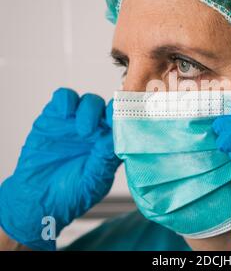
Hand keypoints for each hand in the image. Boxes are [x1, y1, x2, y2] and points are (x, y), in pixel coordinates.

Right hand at [0, 88, 120, 249]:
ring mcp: (76, 122)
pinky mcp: (54, 117)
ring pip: (90, 101)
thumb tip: (117, 136)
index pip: (124, 124)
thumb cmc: (70, 194)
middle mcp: (97, 131)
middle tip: (94, 132)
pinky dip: (66, 100)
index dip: (125, 119)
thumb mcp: (93, 181)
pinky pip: (64, 98)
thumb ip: (105, 159)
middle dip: (106, 114)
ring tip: (82, 131)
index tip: (122, 123)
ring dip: (89, 109)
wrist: (38, 199)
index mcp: (111, 145)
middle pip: (108, 108)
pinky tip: (65, 113)